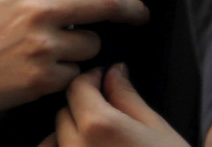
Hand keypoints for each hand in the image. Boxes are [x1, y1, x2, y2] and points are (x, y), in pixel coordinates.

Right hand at [0, 0, 149, 146]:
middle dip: (133, 10)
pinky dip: (68, 74)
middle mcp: (40, 6)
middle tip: (141, 15)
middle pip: (109, 1)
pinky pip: (77, 72)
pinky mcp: (46, 75)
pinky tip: (42, 70)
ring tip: (55, 52)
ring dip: (86, 50)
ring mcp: (44, 43)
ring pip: (94, 43)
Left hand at [35, 66, 187, 146]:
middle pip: (63, 115)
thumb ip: (127, 97)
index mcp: (98, 126)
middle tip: (107, 111)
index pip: (77, 89)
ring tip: (99, 140)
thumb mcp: (155, 127)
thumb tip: (115, 72)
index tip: (103, 80)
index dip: (91, 79)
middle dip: (81, 107)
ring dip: (70, 135)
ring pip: (55, 142)